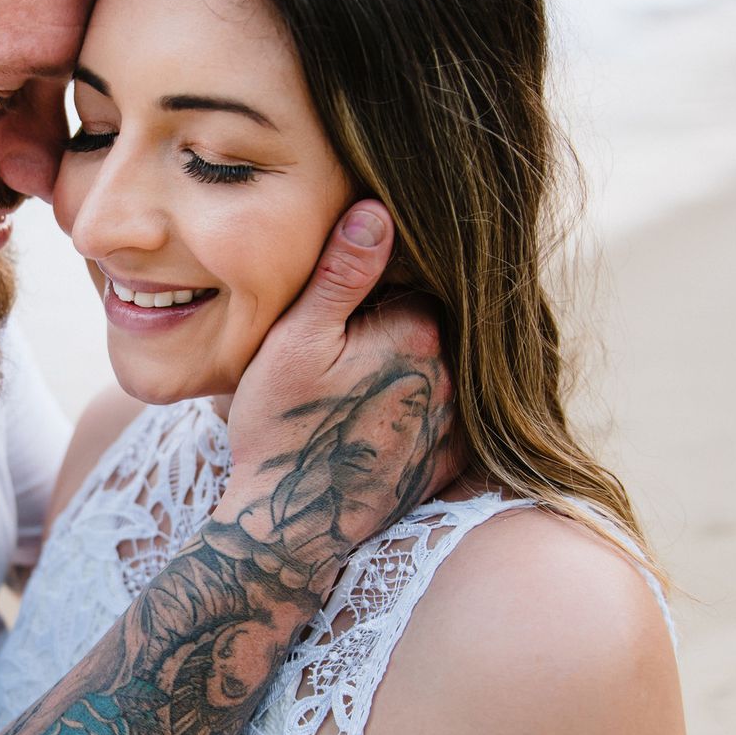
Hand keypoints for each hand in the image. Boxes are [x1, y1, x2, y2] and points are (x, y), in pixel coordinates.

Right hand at [221, 199, 458, 553]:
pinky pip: (446, 422)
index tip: (336, 317)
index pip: (409, 285)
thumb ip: (341, 273)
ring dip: (405, 374)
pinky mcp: (446, 463)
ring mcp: (452, 423)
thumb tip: (378, 210)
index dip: (370, 294)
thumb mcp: (296, 339)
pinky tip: (377, 426)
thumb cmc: (282, 427)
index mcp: (417, 332)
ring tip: (353, 395)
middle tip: (338, 360)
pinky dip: (420, 416)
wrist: (290, 525)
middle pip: (427, 329)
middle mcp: (450, 375)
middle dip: (390, 333)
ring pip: (436, 375)